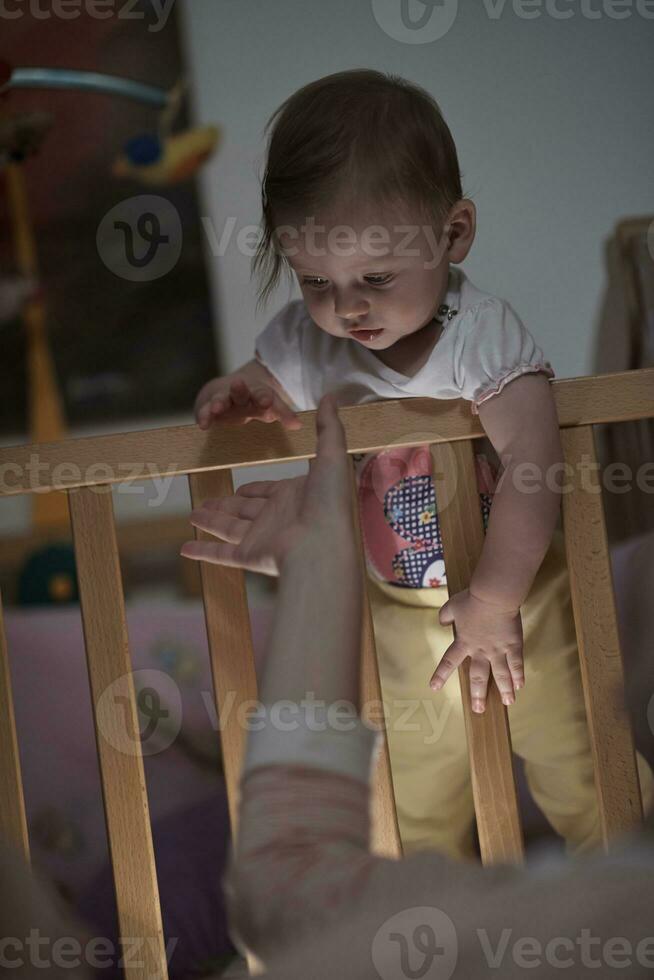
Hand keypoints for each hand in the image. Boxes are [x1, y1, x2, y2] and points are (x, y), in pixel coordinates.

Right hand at [181, 392, 354, 574]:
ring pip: (229, 529)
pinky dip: (202, 552)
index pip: (269, 492)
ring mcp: (263, 539)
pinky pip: (220, 554)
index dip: (255, 490)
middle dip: (225, 505)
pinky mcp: (250, 556)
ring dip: (210, 522)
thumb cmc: (330, 502)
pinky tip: (185, 548)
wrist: (322, 545)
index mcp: (294, 497)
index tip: (241, 489)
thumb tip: (331, 397)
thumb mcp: (331, 456)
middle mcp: (277, 519)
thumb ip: (328, 428)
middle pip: (244, 510)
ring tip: (193, 514)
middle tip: (208, 502)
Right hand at [194, 374, 301, 430]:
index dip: (264, 398)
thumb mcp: (269, 407)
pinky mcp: (209, 406)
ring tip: (216, 408)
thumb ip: (282, 414)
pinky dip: (204, 416)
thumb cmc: (254, 402)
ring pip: (222, 399)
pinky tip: (203, 424)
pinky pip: (205, 411)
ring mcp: (224, 399)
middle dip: (240, 390)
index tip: (266, 402)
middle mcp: (241, 394)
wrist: (230, 388)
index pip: (264, 395)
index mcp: (258, 393)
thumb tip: (298, 425)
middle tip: (238, 384)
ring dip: (219, 402)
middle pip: (241, 391)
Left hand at [430, 589, 523, 712]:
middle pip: (478, 677)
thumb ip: (445, 615)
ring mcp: (498, 650)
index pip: (449, 662)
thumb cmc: (472, 600)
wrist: (493, 596)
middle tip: (479, 709)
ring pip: (501, 675)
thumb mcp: (451, 606)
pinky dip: (518, 675)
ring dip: (504, 690)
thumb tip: (442, 622)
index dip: (441, 675)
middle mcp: (480, 651)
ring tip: (507, 703)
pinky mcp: (513, 645)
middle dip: (478, 694)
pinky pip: (516, 664)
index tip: (434, 687)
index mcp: (464, 642)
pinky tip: (520, 686)